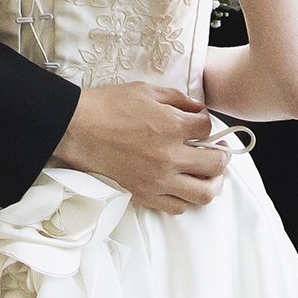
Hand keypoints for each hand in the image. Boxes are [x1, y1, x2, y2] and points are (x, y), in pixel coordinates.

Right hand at [53, 83, 227, 213]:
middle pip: (216, 164)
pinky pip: (178, 207)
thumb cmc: (107, 106)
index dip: (207, 124)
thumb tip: (197, 109)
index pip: (207, 129)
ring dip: (212, 183)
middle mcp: (172, 157)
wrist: (76, 130)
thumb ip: (176, 98)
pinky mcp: (146, 196)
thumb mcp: (144, 90)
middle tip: (217, 151)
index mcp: (173, 127)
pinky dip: (186, 198)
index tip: (200, 124)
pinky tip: (181, 186)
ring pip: (204, 193)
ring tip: (208, 175)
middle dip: (220, 155)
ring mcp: (160, 181)